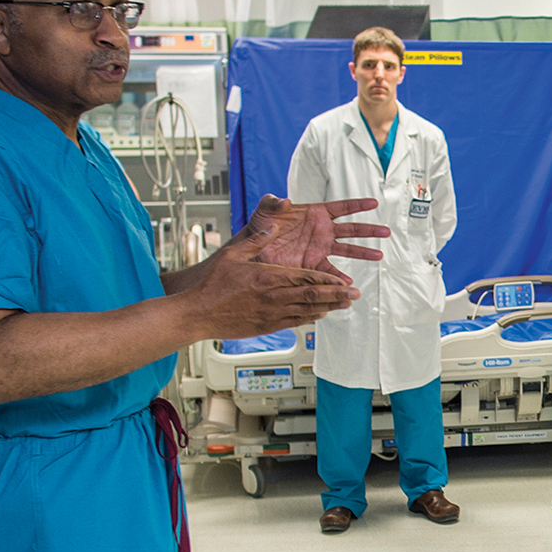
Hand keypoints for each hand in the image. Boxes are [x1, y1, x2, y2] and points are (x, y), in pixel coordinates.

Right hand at [187, 252, 362, 338]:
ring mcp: (272, 314)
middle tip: (354, 294)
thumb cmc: (211, 285)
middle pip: (314, 296)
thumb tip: (273, 224)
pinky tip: (320, 315)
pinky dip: (311, 318)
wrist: (196, 313)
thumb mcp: (233, 254)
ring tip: (345, 304)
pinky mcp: (267, 326)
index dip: (328, 280)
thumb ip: (257, 239)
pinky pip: (295, 322)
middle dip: (337, 294)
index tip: (344, 281)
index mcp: (268, 277)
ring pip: (309, 311)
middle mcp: (274, 297)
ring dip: (330, 307)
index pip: (307, 278)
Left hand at [230, 195, 389, 280]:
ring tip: (379, 256)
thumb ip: (273, 203)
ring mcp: (320, 248)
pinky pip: (330, 272)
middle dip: (369, 230)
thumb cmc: (260, 226)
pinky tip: (347, 283)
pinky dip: (339, 278)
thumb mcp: (265, 210)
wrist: (254, 249)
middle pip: (352, 229)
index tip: (374, 203)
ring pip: (347, 249)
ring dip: (363, 253)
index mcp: (315, 214)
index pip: (341, 208)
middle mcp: (322, 230)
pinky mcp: (314, 264)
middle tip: (386, 232)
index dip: (358, 205)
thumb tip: (285, 201)